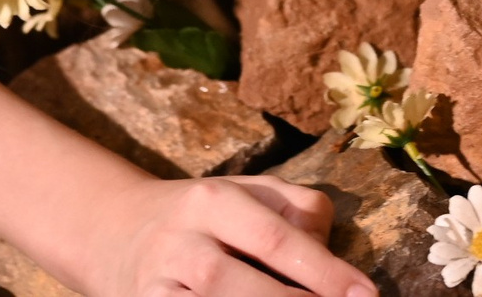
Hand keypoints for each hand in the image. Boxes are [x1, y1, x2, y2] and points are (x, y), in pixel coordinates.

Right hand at [80, 174, 369, 296]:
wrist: (115, 230)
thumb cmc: (204, 217)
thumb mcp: (246, 193)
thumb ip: (295, 208)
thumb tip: (327, 249)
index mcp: (214, 200)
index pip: (276, 236)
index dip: (324, 269)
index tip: (365, 294)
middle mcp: (181, 240)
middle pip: (237, 282)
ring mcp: (157, 282)